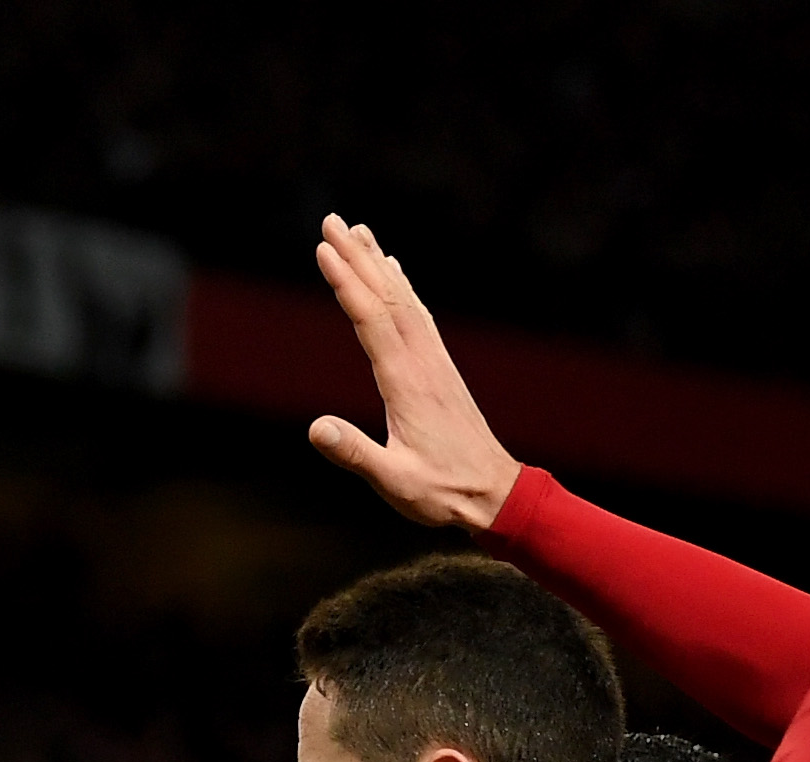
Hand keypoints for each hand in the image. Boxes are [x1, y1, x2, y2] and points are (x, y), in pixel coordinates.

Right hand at [303, 217, 521, 532]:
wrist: (495, 494)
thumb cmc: (444, 493)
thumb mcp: (395, 482)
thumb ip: (355, 454)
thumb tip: (315, 428)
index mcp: (407, 383)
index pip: (371, 320)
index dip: (347, 282)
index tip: (323, 248)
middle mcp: (423, 362)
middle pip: (386, 296)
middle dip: (357, 256)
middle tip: (331, 220)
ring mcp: (435, 362)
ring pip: (403, 299)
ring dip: (378, 264)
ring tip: (358, 232)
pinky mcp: (441, 369)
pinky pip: (417, 315)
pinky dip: (401, 287)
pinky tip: (394, 274)